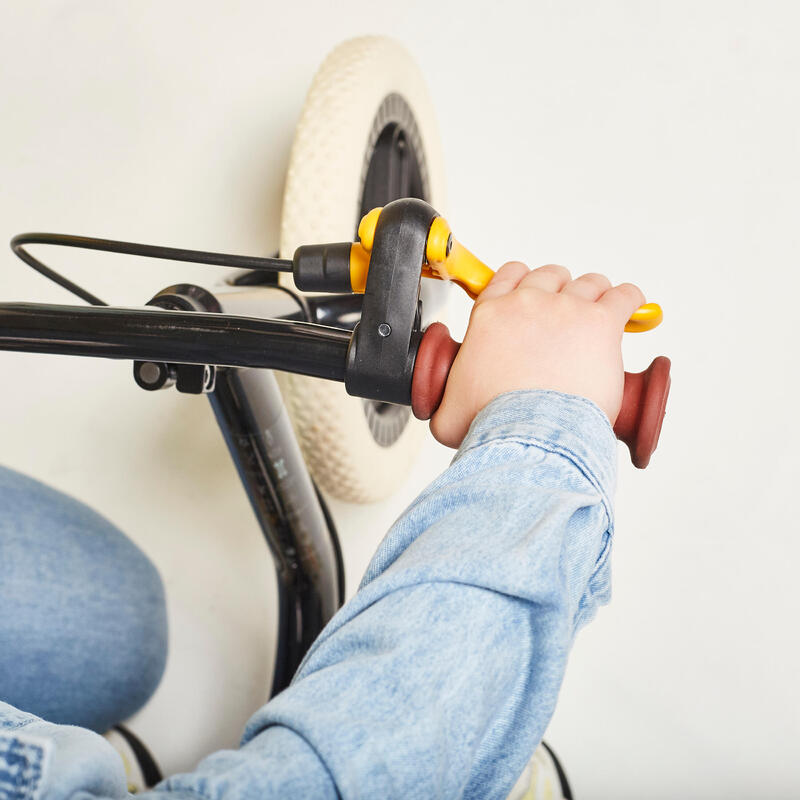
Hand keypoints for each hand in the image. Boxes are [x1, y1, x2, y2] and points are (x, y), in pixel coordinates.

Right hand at [429, 262, 645, 448]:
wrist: (527, 433)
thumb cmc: (492, 423)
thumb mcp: (449, 412)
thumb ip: (445, 403)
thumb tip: (443, 411)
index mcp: (491, 316)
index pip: (509, 276)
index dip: (523, 283)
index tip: (531, 296)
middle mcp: (528, 304)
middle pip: (550, 276)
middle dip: (559, 291)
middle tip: (565, 316)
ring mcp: (567, 309)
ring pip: (589, 283)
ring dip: (594, 295)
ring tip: (599, 314)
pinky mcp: (601, 323)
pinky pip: (624, 296)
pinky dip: (630, 300)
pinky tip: (630, 308)